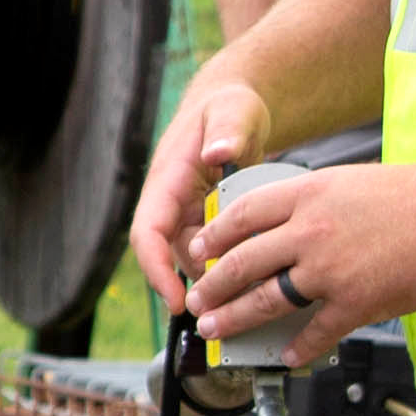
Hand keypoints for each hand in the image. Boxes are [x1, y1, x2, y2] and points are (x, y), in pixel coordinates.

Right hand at [126, 64, 268, 311]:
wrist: (235, 114)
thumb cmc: (229, 109)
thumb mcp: (231, 112)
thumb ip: (227, 130)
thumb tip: (219, 153)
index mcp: (167, 182)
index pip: (149, 233)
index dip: (157, 270)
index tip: (177, 301)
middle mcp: (171, 206)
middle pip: (175, 258)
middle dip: (201, 286)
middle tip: (238, 306)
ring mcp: (188, 218)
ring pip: (199, 262)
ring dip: (224, 278)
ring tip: (262, 286)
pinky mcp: (207, 226)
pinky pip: (216, 255)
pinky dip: (236, 267)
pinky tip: (266, 275)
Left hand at [178, 153, 415, 371]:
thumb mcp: (350, 180)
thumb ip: (312, 200)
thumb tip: (282, 219)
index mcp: (309, 194)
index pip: (243, 214)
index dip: (214, 236)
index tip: (199, 249)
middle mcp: (312, 231)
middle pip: (244, 262)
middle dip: (213, 286)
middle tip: (197, 300)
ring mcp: (332, 270)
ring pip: (267, 300)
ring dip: (236, 319)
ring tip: (217, 329)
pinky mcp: (357, 303)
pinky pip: (317, 332)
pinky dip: (299, 348)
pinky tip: (288, 356)